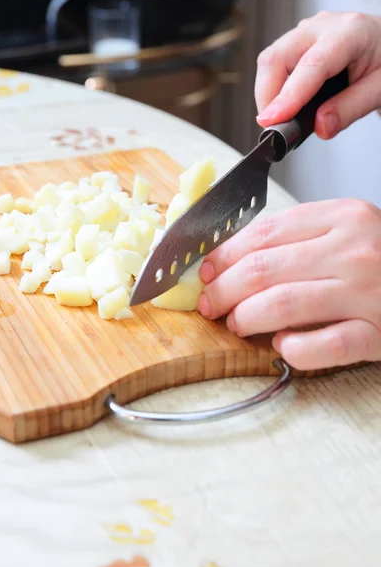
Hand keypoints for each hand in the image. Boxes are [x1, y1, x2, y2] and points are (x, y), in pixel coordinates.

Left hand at [198, 200, 380, 370]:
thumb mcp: (348, 229)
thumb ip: (299, 237)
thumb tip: (232, 259)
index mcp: (342, 217)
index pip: (263, 233)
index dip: (223, 255)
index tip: (203, 271)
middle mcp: (354, 250)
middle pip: (264, 268)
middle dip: (222, 290)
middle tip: (209, 304)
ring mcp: (368, 293)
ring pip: (284, 303)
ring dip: (246, 318)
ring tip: (235, 324)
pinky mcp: (379, 332)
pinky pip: (326, 346)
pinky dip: (295, 349)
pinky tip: (282, 346)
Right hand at [255, 11, 380, 138]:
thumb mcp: (380, 89)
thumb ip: (351, 108)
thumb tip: (321, 126)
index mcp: (351, 33)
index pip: (311, 66)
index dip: (289, 96)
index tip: (274, 120)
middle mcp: (323, 27)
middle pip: (277, 57)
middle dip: (267, 96)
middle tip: (273, 126)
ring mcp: (308, 33)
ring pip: (270, 60)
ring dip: (267, 93)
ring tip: (279, 119)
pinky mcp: (299, 43)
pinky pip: (275, 64)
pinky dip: (273, 89)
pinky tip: (284, 105)